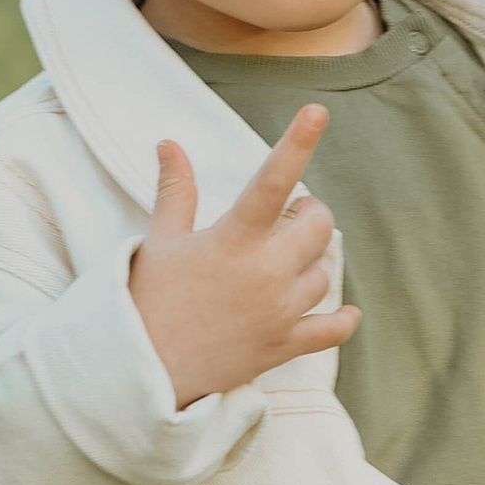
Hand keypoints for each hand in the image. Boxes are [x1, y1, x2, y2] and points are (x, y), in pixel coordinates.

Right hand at [130, 108, 359, 406]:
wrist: (140, 372)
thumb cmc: (146, 299)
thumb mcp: (158, 240)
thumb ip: (175, 190)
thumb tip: (168, 143)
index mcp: (232, 239)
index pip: (272, 180)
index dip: (296, 142)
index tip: (317, 112)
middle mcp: (264, 272)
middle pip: (317, 227)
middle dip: (309, 214)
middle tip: (292, 216)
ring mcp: (278, 311)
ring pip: (322, 274)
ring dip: (309, 265)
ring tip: (282, 267)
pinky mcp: (283, 346)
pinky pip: (332, 329)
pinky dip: (341, 320)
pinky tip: (344, 313)